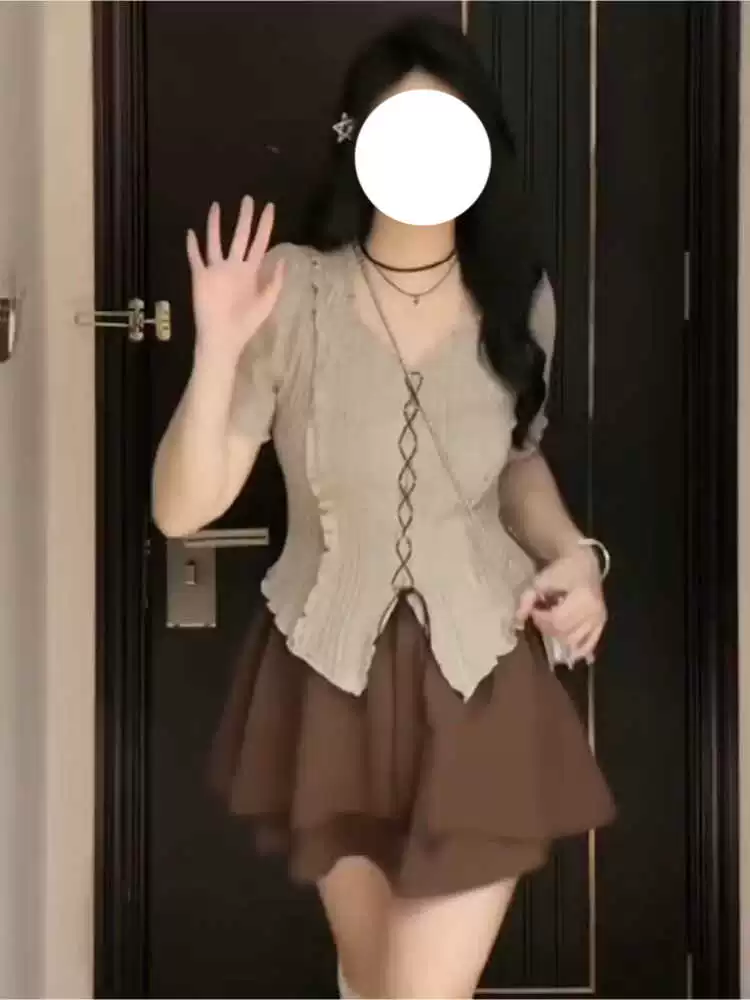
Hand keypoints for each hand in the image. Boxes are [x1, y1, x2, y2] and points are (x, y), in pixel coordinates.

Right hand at [186, 197, 284, 363]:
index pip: (260, 243)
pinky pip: (195, 258)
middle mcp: (234, 266)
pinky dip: (192, 246)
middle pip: (240, 236)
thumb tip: (284, 260)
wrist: (223, 338)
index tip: (270, 207)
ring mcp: (216, 270)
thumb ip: (275, 281)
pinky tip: (190, 233)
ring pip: (215, 242)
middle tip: (248, 199)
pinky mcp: (200, 277)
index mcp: (251, 271)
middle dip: (245, 218)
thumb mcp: (267, 302)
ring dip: (215, 225)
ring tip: (216, 206)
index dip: (265, 225)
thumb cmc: (246, 323)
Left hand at [515, 545, 607, 663]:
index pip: (558, 620)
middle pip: (566, 633)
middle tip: (541, 617)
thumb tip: (517, 622)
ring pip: (575, 641)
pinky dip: (578, 650)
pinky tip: (568, 654)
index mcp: (583, 598)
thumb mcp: (540, 581)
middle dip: (548, 628)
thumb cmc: (561, 570)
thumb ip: (527, 600)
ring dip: (559, 637)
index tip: (534, 611)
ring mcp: (600, 619)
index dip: (541, 620)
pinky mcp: (601, 624)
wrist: (583, 564)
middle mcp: (594, 612)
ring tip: (552, 622)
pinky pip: (590, 644)